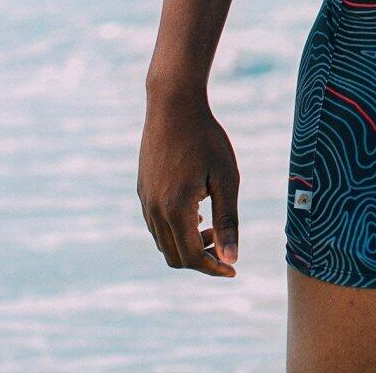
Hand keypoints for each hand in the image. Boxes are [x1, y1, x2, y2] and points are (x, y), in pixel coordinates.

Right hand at [137, 89, 239, 276]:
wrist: (173, 106)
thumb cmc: (206, 139)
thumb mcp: (227, 179)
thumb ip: (229, 220)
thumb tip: (232, 259)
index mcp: (176, 209)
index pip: (193, 257)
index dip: (214, 268)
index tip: (233, 270)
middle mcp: (154, 210)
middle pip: (175, 256)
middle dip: (202, 259)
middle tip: (225, 246)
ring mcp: (144, 200)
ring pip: (163, 242)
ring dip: (188, 244)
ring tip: (212, 226)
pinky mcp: (142, 190)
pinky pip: (156, 225)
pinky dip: (175, 230)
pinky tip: (196, 212)